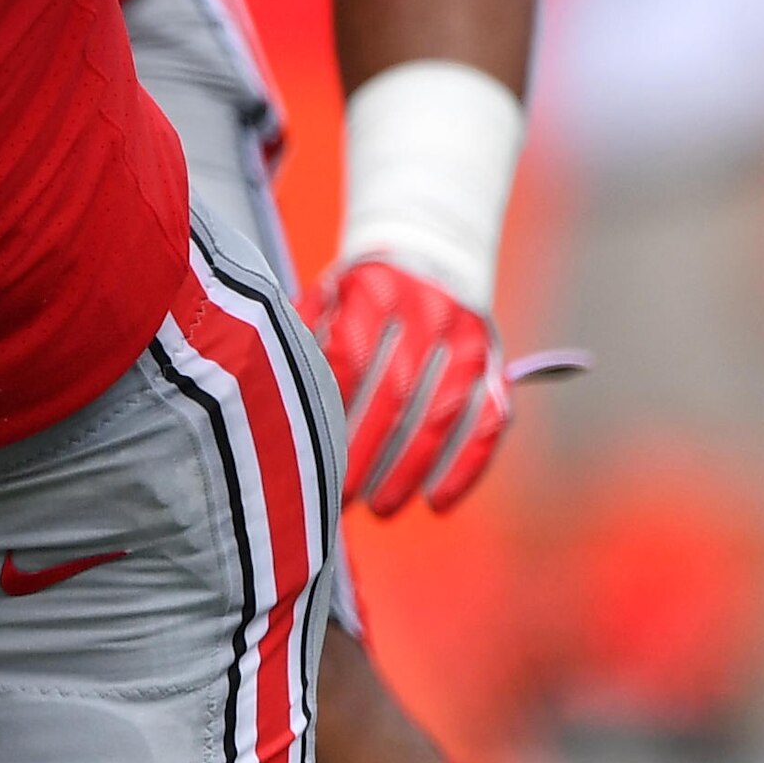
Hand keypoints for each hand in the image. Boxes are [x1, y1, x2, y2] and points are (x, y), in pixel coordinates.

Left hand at [319, 254, 514, 516]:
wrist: (429, 255)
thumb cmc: (361, 295)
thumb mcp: (326, 297)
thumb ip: (303, 340)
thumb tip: (269, 399)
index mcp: (377, 288)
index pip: (351, 355)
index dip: (330, 410)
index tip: (306, 453)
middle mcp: (430, 308)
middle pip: (398, 392)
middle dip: (366, 452)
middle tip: (340, 498)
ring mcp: (468, 337)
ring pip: (445, 413)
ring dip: (411, 469)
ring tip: (380, 507)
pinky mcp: (494, 363)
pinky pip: (488, 422)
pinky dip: (466, 467)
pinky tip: (438, 502)